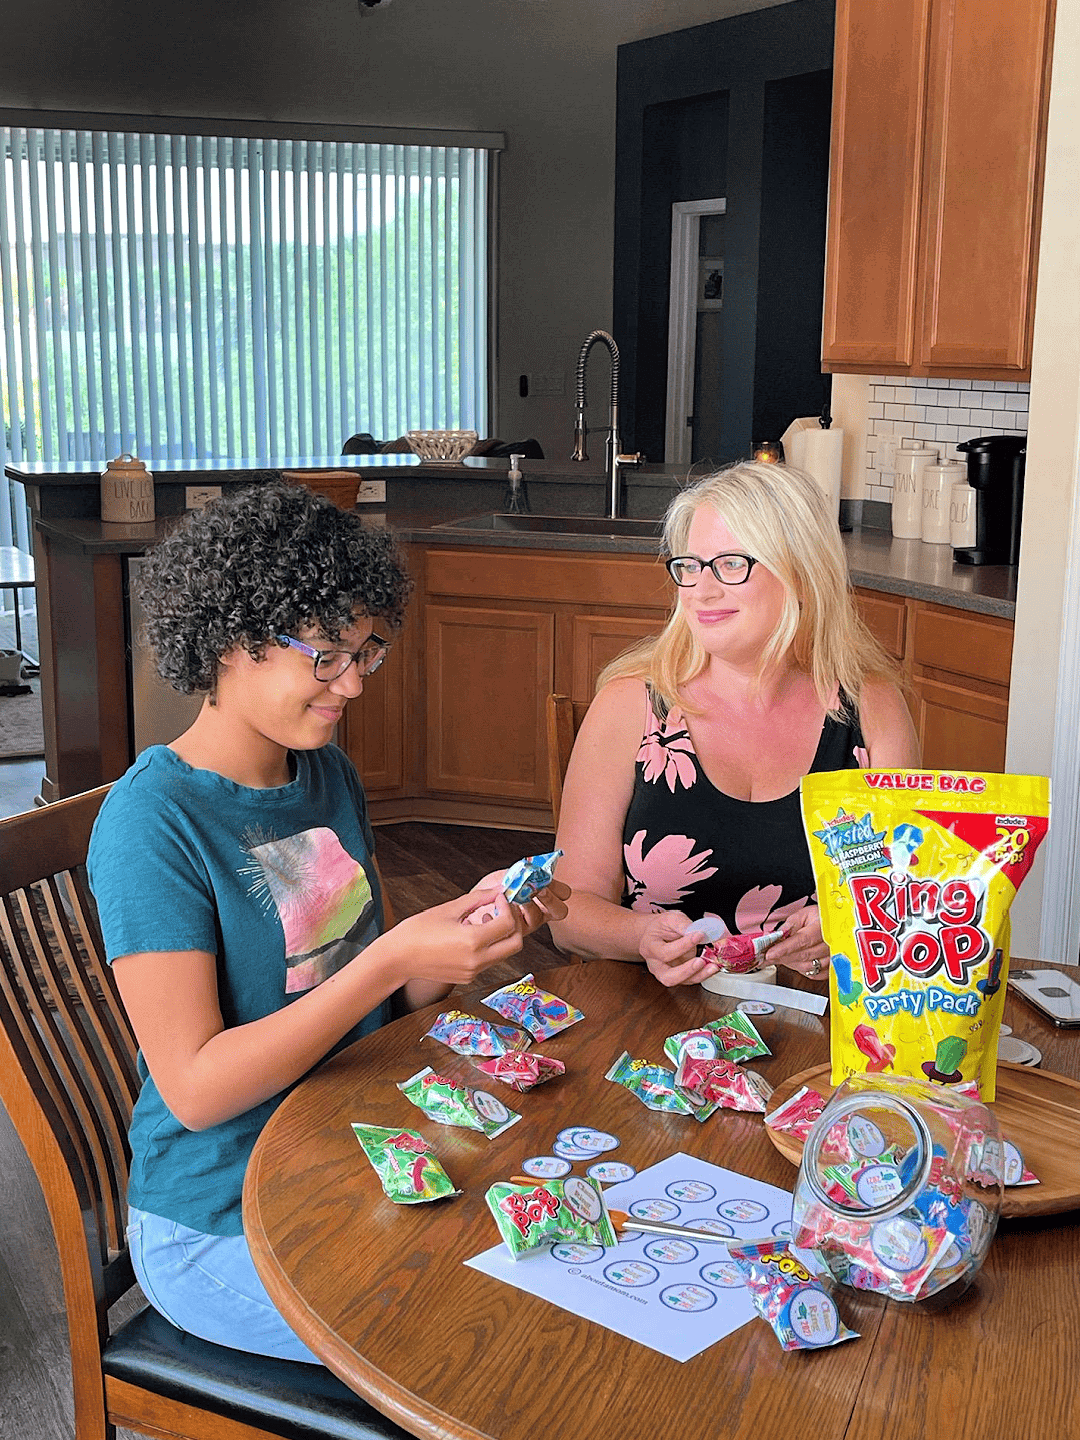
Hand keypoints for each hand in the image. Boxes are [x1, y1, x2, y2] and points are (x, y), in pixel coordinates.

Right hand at [390, 889, 526, 984]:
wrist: (398, 958)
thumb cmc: (417, 932)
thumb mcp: (449, 909)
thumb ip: (478, 899)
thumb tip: (497, 890)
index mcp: (473, 941)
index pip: (508, 924)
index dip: (508, 907)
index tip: (499, 898)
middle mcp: (477, 960)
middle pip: (515, 944)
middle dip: (514, 924)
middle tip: (502, 910)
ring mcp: (473, 972)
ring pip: (504, 953)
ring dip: (502, 936)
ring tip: (484, 919)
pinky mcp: (468, 977)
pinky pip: (490, 961)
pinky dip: (490, 946)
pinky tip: (473, 934)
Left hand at [465, 871, 570, 934]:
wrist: (474, 902)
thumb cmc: (493, 888)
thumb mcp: (508, 874)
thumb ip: (521, 871)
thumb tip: (531, 866)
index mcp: (543, 894)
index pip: (563, 893)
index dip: (557, 886)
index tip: (544, 878)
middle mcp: (540, 910)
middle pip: (561, 911)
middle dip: (550, 899)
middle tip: (537, 890)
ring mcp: (528, 923)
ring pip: (539, 918)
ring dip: (528, 904)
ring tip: (516, 896)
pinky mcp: (515, 931)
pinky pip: (519, 926)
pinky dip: (512, 913)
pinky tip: (502, 906)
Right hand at [639, 911, 719, 987]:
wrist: (657, 934)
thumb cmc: (662, 927)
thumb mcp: (670, 918)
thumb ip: (683, 924)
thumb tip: (700, 931)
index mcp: (650, 947)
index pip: (665, 952)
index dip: (683, 945)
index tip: (699, 935)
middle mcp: (656, 964)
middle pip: (668, 977)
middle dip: (686, 971)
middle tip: (701, 961)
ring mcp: (666, 972)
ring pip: (681, 982)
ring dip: (698, 975)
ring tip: (712, 966)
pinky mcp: (678, 975)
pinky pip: (690, 979)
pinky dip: (703, 974)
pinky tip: (712, 967)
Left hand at [765, 905, 829, 979]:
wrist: (835, 924)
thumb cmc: (818, 918)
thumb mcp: (802, 915)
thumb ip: (788, 926)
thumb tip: (772, 937)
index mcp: (823, 927)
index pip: (802, 940)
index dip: (784, 949)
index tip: (769, 953)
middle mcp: (831, 943)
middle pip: (803, 955)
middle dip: (782, 957)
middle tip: (766, 957)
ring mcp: (833, 957)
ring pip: (808, 967)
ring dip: (789, 964)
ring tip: (777, 958)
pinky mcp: (832, 967)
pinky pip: (814, 974)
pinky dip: (800, 970)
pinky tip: (793, 962)